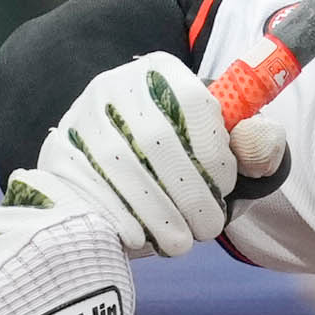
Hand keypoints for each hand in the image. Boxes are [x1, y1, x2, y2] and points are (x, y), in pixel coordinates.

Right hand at [38, 51, 286, 257]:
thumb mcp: (231, 146)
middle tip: (208, 226)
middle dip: (188, 193)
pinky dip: (118, 219)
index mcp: (162, 72)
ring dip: (156, 212)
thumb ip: (258, 143)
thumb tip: (255, 142)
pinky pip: (85, 187)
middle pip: (155, 138)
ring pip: (118, 165)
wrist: (130, 165)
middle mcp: (114, 87)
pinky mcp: (56, 154)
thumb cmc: (192, 157)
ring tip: (180, 242)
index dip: (215, 152)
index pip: (193, 103)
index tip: (225, 186)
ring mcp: (79, 119)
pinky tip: (140, 239)